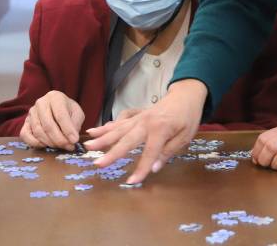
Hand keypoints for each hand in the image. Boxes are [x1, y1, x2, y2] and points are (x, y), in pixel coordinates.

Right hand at [20, 90, 84, 149]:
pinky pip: (25, 135)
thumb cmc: (68, 111)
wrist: (56, 109)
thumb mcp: (77, 114)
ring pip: (38, 131)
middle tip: (68, 146)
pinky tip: (45, 145)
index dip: (68, 130)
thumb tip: (72, 139)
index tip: (74, 140)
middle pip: (48, 125)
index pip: (60, 115)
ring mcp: (31, 113)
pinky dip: (35, 143)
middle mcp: (41, 103)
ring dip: (50, 142)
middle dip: (59, 139)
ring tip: (61, 146)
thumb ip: (75, 124)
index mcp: (55, 97)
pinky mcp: (25, 123)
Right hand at [84, 79, 206, 183]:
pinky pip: (119, 122)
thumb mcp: (185, 136)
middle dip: (112, 153)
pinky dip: (106, 127)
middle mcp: (146, 122)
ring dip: (103, 138)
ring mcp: (139, 118)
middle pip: (127, 140)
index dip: (141, 168)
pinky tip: (93, 132)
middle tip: (98, 164)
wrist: (186, 94)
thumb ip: (169, 151)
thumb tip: (154, 168)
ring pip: (118, 129)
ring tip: (88, 146)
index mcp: (161, 129)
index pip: (150, 152)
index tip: (132, 182)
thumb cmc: (188, 116)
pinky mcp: (136, 115)